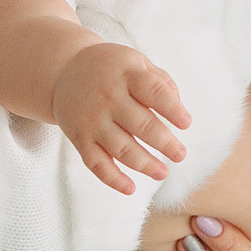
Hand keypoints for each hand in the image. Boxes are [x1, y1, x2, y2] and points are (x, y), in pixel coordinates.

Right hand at [51, 43, 189, 194]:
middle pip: (140, 124)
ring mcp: (92, 119)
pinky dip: (112, 179)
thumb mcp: (135, 62)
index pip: (153, 92)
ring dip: (145, 164)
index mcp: (126, 75)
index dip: (172, 109)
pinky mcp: (80, 137)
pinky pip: (96, 163)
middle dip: (164, 142)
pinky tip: (131, 188)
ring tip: (163, 172)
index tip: (186, 123)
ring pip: (121, 148)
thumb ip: (161, 81)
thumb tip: (179, 110)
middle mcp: (108, 97)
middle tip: (180, 154)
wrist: (64, 71)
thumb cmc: (111, 70)